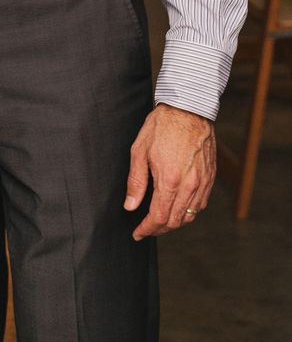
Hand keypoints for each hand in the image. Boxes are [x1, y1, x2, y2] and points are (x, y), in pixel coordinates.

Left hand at [124, 103, 215, 239]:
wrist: (188, 108)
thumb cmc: (161, 126)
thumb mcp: (139, 151)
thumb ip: (136, 182)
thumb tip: (130, 206)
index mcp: (170, 180)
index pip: (159, 218)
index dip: (147, 229)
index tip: (138, 233)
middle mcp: (190, 185)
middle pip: (176, 221)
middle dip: (159, 229)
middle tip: (146, 229)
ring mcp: (203, 182)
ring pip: (190, 215)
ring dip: (174, 223)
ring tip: (160, 221)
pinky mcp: (210, 177)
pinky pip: (201, 203)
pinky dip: (189, 212)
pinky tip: (178, 208)